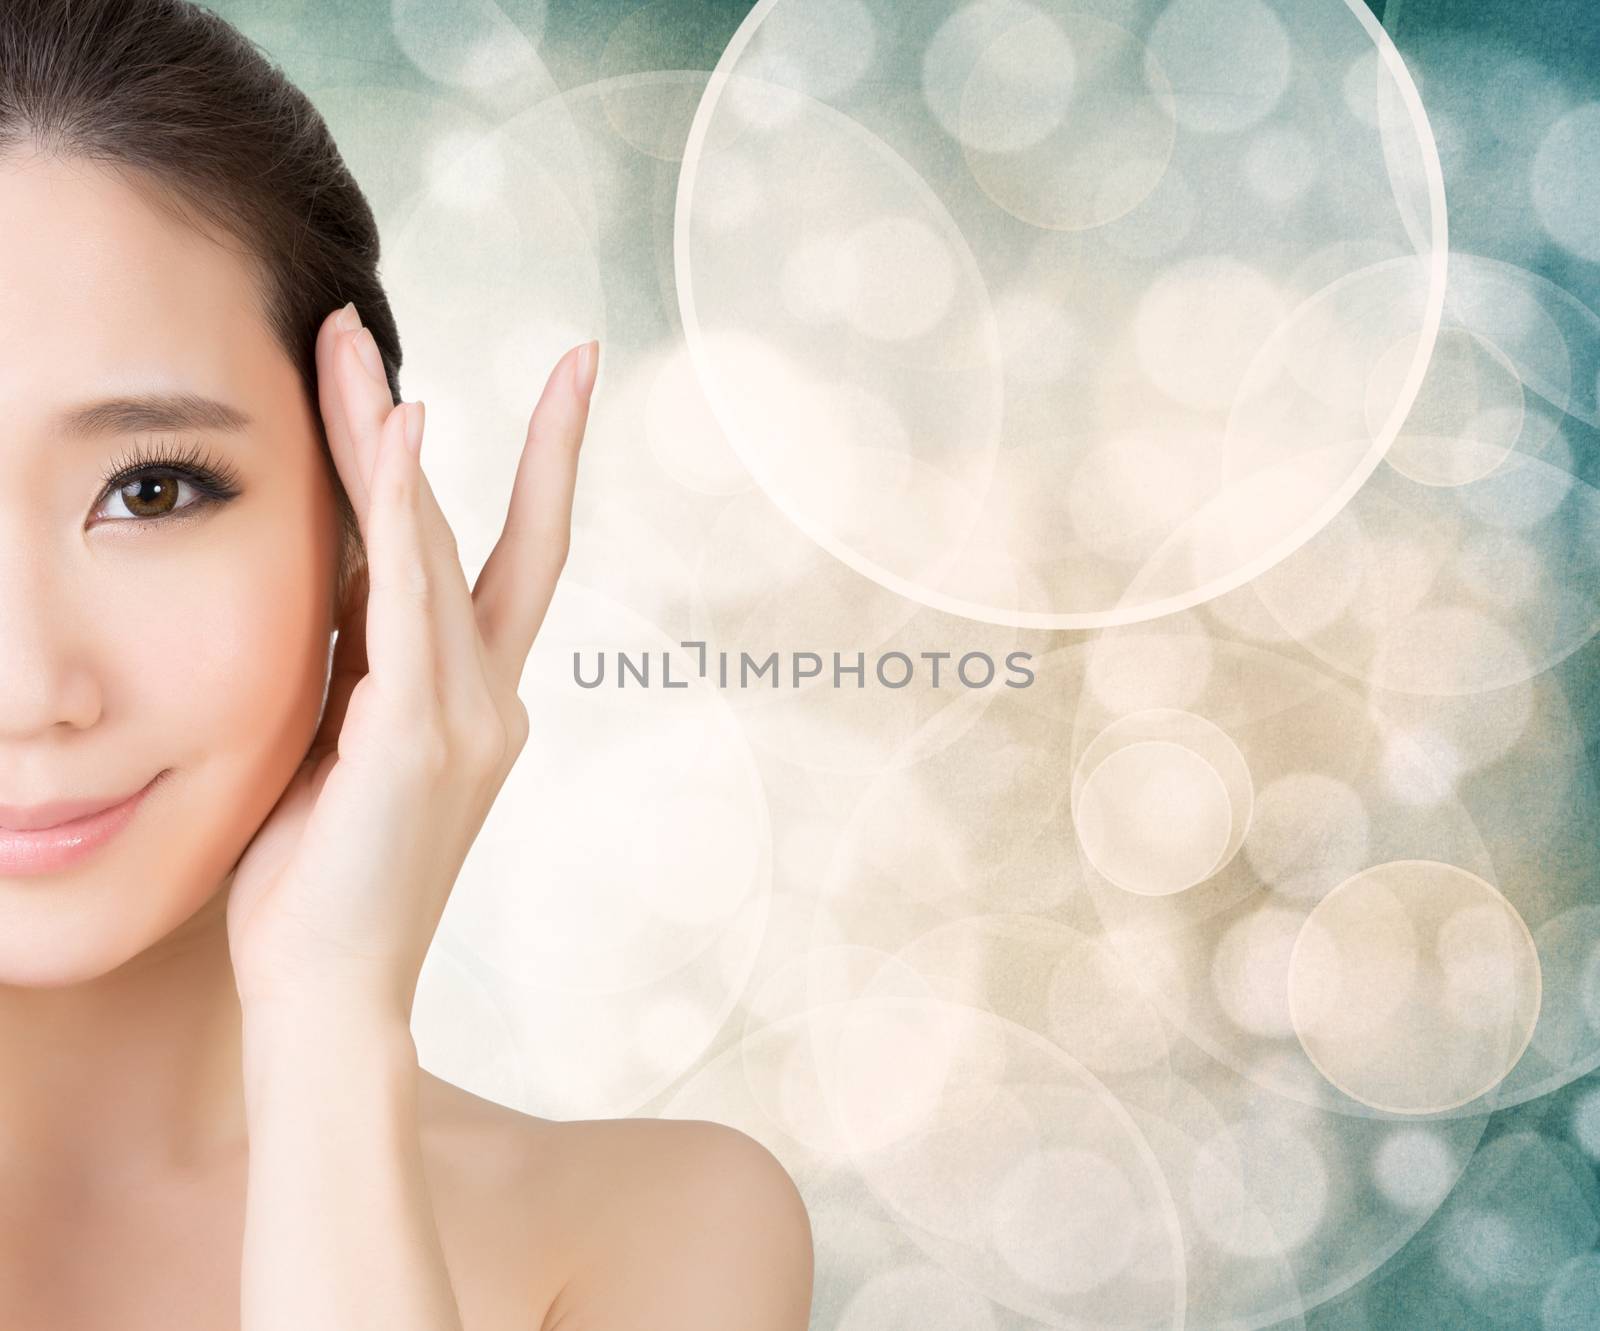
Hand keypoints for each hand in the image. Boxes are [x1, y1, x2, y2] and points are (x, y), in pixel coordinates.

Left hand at [225, 303, 596, 1019]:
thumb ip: (359, 656)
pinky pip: (411, 603)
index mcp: (476, 703)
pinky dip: (403, 512)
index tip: (557, 386)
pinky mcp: (420, 739)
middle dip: (442, 427)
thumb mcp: (340, 743)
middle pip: (475, 532)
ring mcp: (468, 718)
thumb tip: (343, 568)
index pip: (510, 561)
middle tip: (417, 329)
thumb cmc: (320, 881)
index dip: (537, 467)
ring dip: (391, 439)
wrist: (329, 994)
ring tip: (351, 345)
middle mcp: (493, 699)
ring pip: (441, 547)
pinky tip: (398, 433)